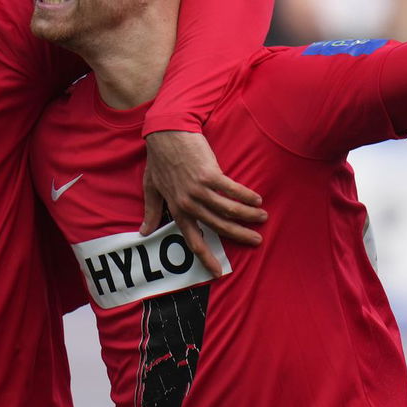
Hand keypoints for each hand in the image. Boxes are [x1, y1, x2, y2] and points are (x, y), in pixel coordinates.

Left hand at [142, 131, 265, 273]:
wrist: (166, 135)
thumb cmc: (159, 160)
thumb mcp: (151, 188)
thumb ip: (151, 211)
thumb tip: (144, 232)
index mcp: (177, 210)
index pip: (192, 240)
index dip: (206, 258)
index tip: (218, 272)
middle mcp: (189, 203)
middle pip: (218, 227)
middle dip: (239, 235)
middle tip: (256, 241)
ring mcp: (199, 190)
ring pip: (228, 210)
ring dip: (248, 215)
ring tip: (262, 218)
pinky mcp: (210, 174)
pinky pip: (232, 190)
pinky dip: (246, 196)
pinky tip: (257, 200)